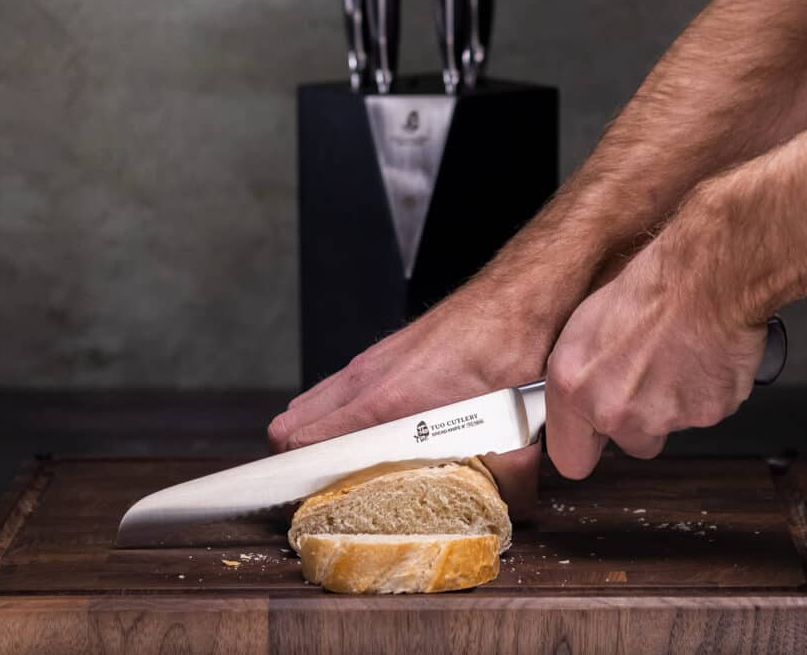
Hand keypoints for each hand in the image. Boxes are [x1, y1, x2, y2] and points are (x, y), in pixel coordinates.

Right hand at [267, 281, 569, 516]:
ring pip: (310, 407)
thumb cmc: (510, 345)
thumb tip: (511, 512)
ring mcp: (369, 362)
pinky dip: (336, 415)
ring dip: (314, 440)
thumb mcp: (516, 428)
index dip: (291, 483)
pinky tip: (373, 432)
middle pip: (290, 428)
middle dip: (295, 467)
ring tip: (339, 469)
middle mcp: (367, 378)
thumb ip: (510, 479)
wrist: (516, 294)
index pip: (304, 442)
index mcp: (387, 401)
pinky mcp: (380, 354)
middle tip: (318, 496)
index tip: (297, 509)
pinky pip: (335, 390)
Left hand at [544, 233, 768, 479]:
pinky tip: (697, 359)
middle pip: (627, 443)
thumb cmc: (646, 288)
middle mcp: (612, 409)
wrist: (703, 277)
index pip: (569, 458)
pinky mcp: (704, 416)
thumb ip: (579, 377)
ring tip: (673, 359)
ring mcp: (659, 417)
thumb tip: (578, 396)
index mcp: (574, 388)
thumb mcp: (584, 327)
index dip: (584, 446)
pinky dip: (703, 394)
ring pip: (665, 428)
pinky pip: (702, 415)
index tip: (592, 438)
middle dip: (636, 422)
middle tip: (646, 378)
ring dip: (670, 405)